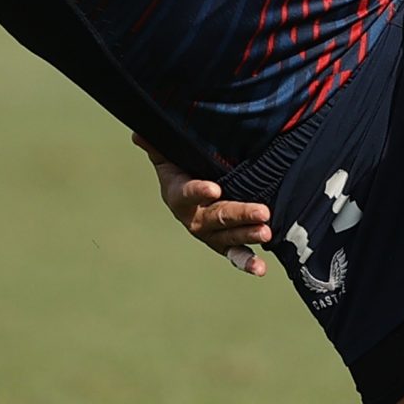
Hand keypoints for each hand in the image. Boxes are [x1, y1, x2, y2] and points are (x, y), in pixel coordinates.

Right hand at [137, 134, 271, 275]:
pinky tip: (260, 269)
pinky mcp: (224, 242)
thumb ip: (158, 145)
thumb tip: (138, 134)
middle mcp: (193, 217)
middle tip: (261, 212)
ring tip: (266, 232)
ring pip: (228, 236)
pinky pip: (234, 254)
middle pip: (216, 217)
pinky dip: (246, 262)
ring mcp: (209, 233)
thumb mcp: (169, 154)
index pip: (187, 193)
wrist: (190, 189)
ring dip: (247, 236)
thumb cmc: (182, 166)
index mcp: (178, 194)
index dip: (199, 191)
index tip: (214, 189)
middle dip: (239, 215)